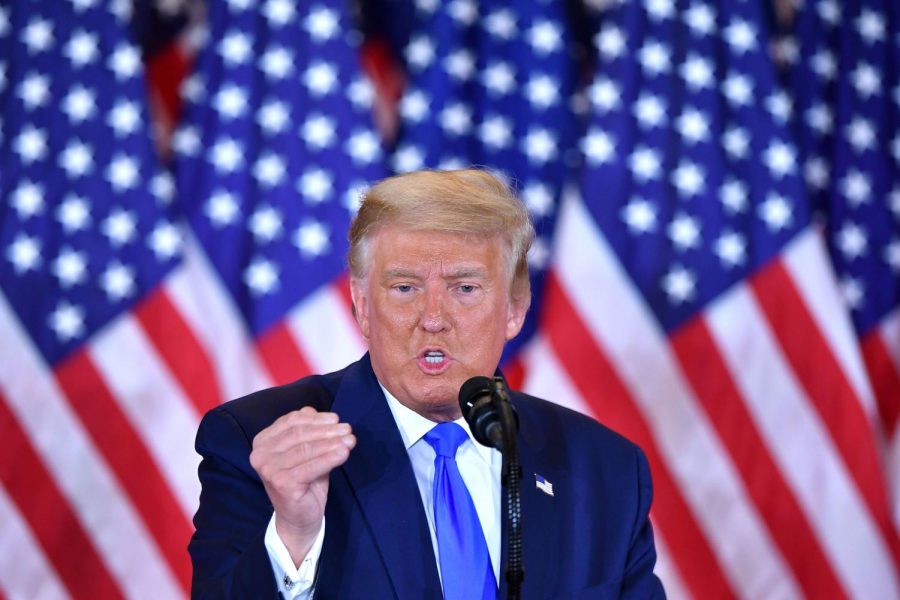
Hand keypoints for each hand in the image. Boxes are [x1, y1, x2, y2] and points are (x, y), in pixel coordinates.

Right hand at [249, 406, 355, 564]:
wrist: (298, 519)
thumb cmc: (303, 481)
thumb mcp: (304, 451)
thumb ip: (306, 431)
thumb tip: (313, 410)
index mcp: (263, 441)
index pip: (291, 421)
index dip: (316, 418)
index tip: (336, 419)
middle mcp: (260, 454)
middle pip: (300, 433)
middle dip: (327, 430)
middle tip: (348, 429)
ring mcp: (269, 469)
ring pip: (307, 449)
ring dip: (332, 442)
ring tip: (351, 440)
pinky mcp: (282, 483)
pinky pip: (312, 466)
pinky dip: (330, 458)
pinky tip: (344, 453)